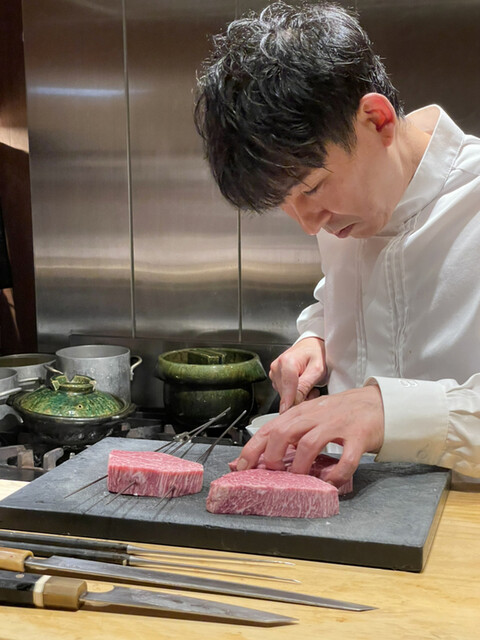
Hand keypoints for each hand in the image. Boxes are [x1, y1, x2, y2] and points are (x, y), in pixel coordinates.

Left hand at [236, 385, 384, 487]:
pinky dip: (335, 475)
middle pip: (283, 433)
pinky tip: (330, 482)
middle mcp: (316, 416)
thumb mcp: (312, 417)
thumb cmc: (342, 413)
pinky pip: (345, 460)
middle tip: (275, 473)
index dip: (252, 449)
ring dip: (300, 466)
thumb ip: (291, 432)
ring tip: (300, 478)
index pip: (269, 428)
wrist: (379, 403)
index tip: (239, 467)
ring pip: (309, 444)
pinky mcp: (359, 437)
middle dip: (272, 457)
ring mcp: (337, 425)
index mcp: (302, 412)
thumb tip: (263, 454)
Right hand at [269, 337, 326, 412]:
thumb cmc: (316, 354)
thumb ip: (305, 386)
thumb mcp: (317, 370)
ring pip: (284, 394)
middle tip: (313, 390)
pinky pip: (283, 391)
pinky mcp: (274, 376)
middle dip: (299, 398)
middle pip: (285, 394)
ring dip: (297, 395)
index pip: (287, 390)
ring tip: (308, 384)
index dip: (289, 404)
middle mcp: (277, 367)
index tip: (287, 415)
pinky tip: (301, 384)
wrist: (310, 345)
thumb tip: (294, 402)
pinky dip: (293, 392)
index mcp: (287, 363)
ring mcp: (274, 371)